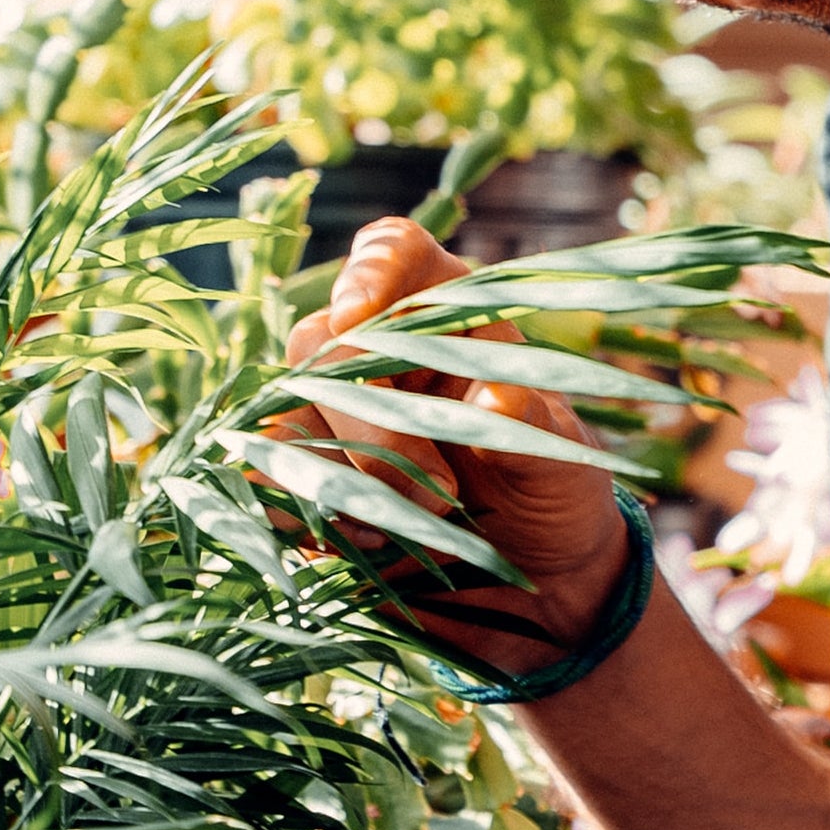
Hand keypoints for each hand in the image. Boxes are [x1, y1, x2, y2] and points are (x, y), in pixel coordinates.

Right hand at [273, 218, 628, 672]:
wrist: (532, 577)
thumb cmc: (553, 491)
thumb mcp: (561, 459)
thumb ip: (533, 427)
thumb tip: (500, 397)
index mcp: (448, 313)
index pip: (396, 252)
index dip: (371, 268)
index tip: (360, 312)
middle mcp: (381, 350)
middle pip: (325, 342)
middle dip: (371, 420)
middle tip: (445, 495)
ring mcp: (332, 413)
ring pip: (288, 416)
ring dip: (348, 476)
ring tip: (424, 524)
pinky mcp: (303, 478)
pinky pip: (267, 480)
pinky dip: (312, 514)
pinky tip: (373, 540)